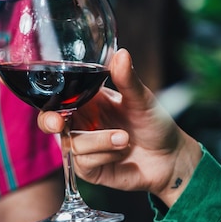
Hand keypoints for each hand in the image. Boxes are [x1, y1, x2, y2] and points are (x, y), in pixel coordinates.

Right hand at [36, 48, 202, 206]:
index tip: (53, 104)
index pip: (58, 99)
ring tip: (125, 139)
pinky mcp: (88, 168)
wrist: (171, 159)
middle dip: (50, 122)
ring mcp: (82, 147)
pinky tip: (119, 154)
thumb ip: (127, 79)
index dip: (49, 100)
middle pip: (50, 122)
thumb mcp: (142, 99)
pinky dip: (103, 156)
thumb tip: (120, 53)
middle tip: (59, 124)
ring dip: (99, 141)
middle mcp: (80, 124)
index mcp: (87, 102)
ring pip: (72, 143)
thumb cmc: (156, 125)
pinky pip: (83, 161)